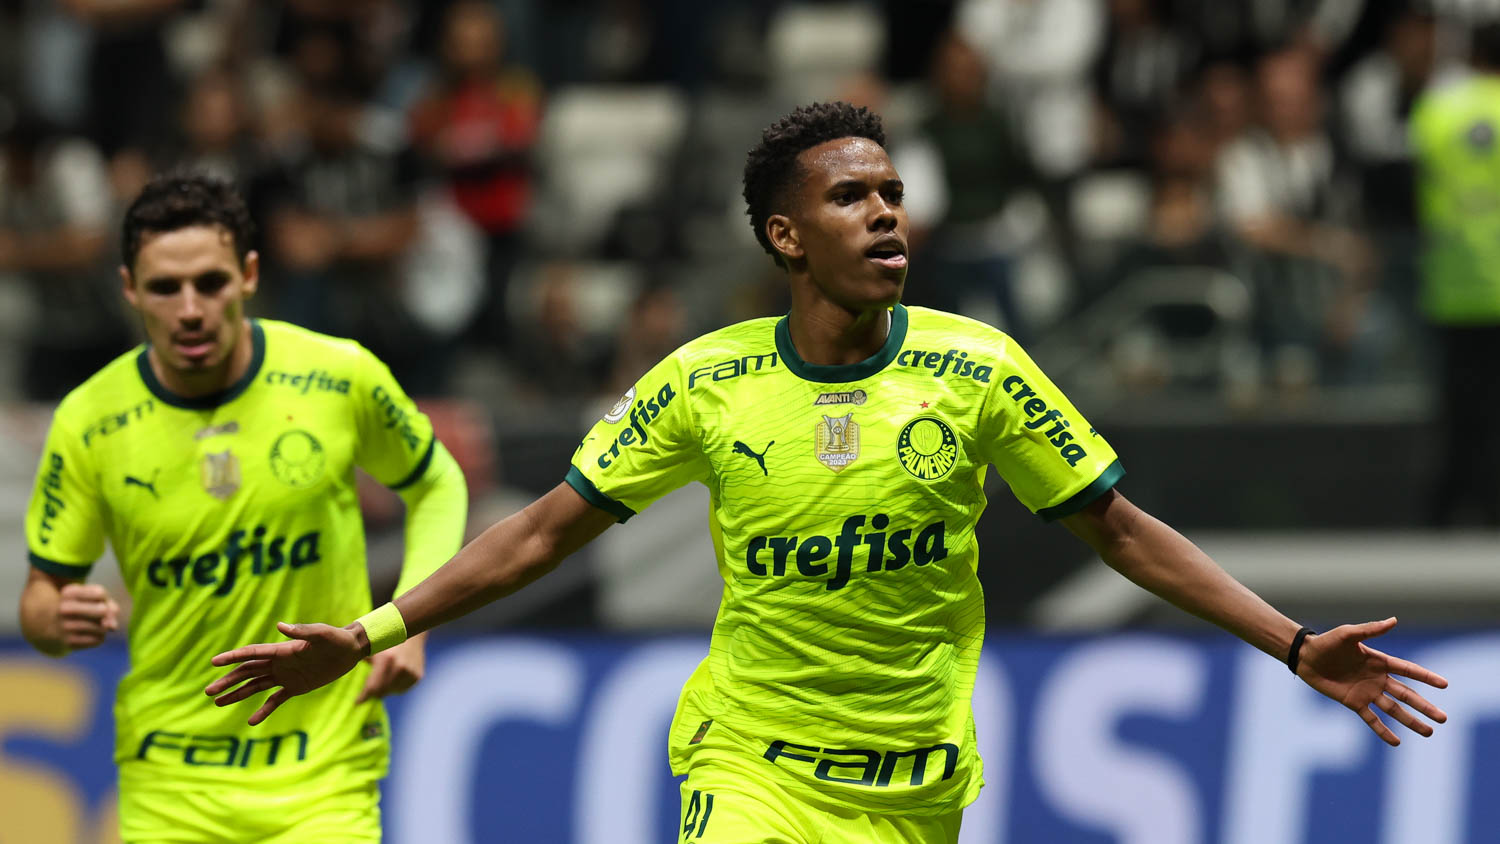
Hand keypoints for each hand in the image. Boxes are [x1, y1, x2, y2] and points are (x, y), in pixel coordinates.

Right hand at [57, 583, 119, 650]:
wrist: (50, 625)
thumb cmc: (78, 607)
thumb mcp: (90, 598)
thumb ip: (108, 605)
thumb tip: (113, 627)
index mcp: (68, 593)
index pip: (100, 593)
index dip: (104, 598)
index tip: (97, 600)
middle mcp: (64, 609)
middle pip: (102, 610)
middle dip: (105, 613)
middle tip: (99, 614)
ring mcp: (66, 627)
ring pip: (102, 627)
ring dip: (104, 627)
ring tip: (94, 625)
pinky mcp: (69, 642)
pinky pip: (98, 640)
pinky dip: (99, 637)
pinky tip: (90, 634)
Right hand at [205, 622, 364, 725]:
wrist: (351, 650)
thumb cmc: (337, 638)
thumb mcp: (322, 634)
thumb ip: (302, 631)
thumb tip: (280, 627)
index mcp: (282, 650)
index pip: (252, 654)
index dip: (233, 657)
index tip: (214, 662)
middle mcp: (279, 663)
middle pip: (247, 672)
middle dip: (227, 681)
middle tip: (208, 691)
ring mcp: (285, 675)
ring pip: (255, 686)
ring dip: (237, 694)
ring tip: (217, 703)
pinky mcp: (296, 687)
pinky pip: (275, 700)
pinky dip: (263, 710)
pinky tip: (251, 721)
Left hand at [356, 632, 426, 702]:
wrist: (412, 634)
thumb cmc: (387, 639)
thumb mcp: (372, 646)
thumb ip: (359, 657)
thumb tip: (339, 665)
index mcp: (386, 660)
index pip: (373, 687)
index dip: (363, 697)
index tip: (356, 702)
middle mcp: (400, 668)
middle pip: (381, 692)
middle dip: (372, 692)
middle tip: (366, 691)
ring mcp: (410, 673)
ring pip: (391, 691)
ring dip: (384, 688)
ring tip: (383, 675)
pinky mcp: (417, 676)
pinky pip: (401, 689)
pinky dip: (395, 686)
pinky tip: (394, 675)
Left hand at [1296, 617, 1447, 745]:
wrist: (1306, 656)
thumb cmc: (1327, 642)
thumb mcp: (1348, 634)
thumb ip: (1370, 630)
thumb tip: (1394, 620)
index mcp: (1380, 662)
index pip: (1408, 671)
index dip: (1426, 677)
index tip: (1444, 684)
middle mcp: (1377, 679)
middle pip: (1407, 695)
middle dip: (1425, 707)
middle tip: (1444, 718)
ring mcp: (1367, 692)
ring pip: (1394, 710)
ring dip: (1411, 721)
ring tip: (1429, 732)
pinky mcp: (1353, 702)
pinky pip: (1371, 719)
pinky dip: (1383, 731)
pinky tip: (1397, 742)